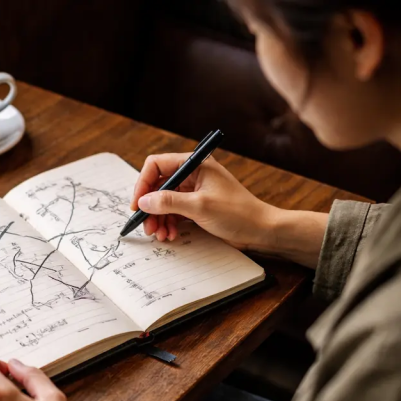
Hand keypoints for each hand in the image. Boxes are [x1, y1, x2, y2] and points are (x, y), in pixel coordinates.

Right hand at [130, 153, 278, 249]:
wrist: (262, 230)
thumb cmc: (238, 213)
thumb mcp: (200, 206)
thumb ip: (169, 202)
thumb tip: (144, 201)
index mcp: (195, 164)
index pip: (157, 165)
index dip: (143, 184)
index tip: (138, 204)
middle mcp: (193, 174)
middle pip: (158, 186)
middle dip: (150, 207)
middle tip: (147, 226)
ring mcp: (194, 191)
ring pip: (164, 201)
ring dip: (158, 218)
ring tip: (160, 235)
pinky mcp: (196, 206)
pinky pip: (173, 212)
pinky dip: (168, 223)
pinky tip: (170, 234)